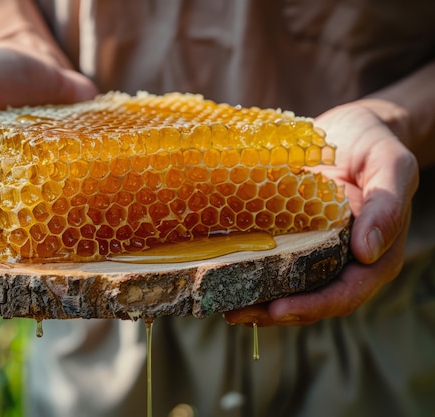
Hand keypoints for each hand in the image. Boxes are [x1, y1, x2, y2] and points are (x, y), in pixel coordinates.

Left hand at [224, 101, 418, 325]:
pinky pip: (268, 258)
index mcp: (373, 256)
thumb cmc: (375, 145)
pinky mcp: (289, 235)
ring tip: (219, 302)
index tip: (279, 309)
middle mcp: (340, 260)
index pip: (344, 294)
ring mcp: (312, 250)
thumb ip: (387, 205)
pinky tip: (219, 269)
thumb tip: (367, 251)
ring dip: (253, 298)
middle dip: (271, 311)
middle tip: (233, 313)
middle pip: (308, 299)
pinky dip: (246, 268)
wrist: (351, 128)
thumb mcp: (391, 166)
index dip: (312, 307)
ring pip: (284, 285)